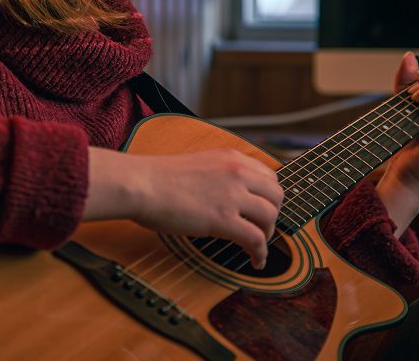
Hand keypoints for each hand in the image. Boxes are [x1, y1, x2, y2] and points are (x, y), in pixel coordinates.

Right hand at [87, 148, 283, 268]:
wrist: (141, 184)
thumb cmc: (157, 178)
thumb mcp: (198, 164)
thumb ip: (217, 175)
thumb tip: (224, 196)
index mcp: (230, 157)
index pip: (268, 175)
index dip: (269, 197)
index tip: (263, 210)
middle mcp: (237, 172)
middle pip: (276, 195)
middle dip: (273, 214)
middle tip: (261, 228)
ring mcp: (232, 195)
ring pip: (270, 217)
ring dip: (268, 235)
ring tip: (257, 247)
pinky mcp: (223, 219)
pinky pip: (256, 239)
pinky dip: (261, 253)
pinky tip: (256, 261)